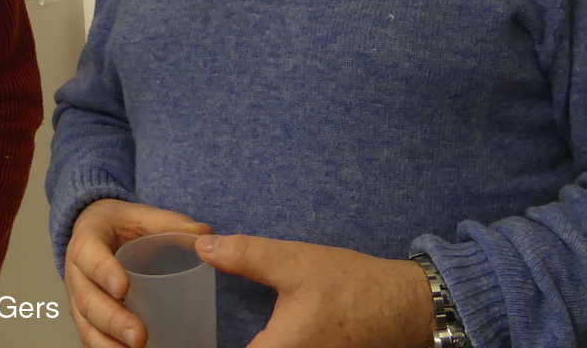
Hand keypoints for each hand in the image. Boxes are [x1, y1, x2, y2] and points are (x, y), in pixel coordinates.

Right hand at [65, 199, 211, 347]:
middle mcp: (77, 271)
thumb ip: (170, 224)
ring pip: (87, 325)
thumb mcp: (141, 216)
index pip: (89, 254)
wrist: (94, 229)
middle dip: (113, 321)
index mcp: (88, 239)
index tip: (124, 288)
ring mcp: (79, 297)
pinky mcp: (86, 317)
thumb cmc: (119, 225)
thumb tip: (205, 234)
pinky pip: (91, 338)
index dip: (103, 271)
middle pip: (88, 300)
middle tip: (139, 336)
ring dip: (109, 343)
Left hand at [194, 234, 434, 347]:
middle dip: (222, 342)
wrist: (406, 306)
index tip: (180, 337)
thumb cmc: (350, 286)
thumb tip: (202, 249)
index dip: (200, 346)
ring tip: (215, 331)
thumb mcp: (294, 262)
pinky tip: (258, 335)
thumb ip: (246, 256)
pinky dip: (268, 346)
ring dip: (247, 345)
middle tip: (188, 333)